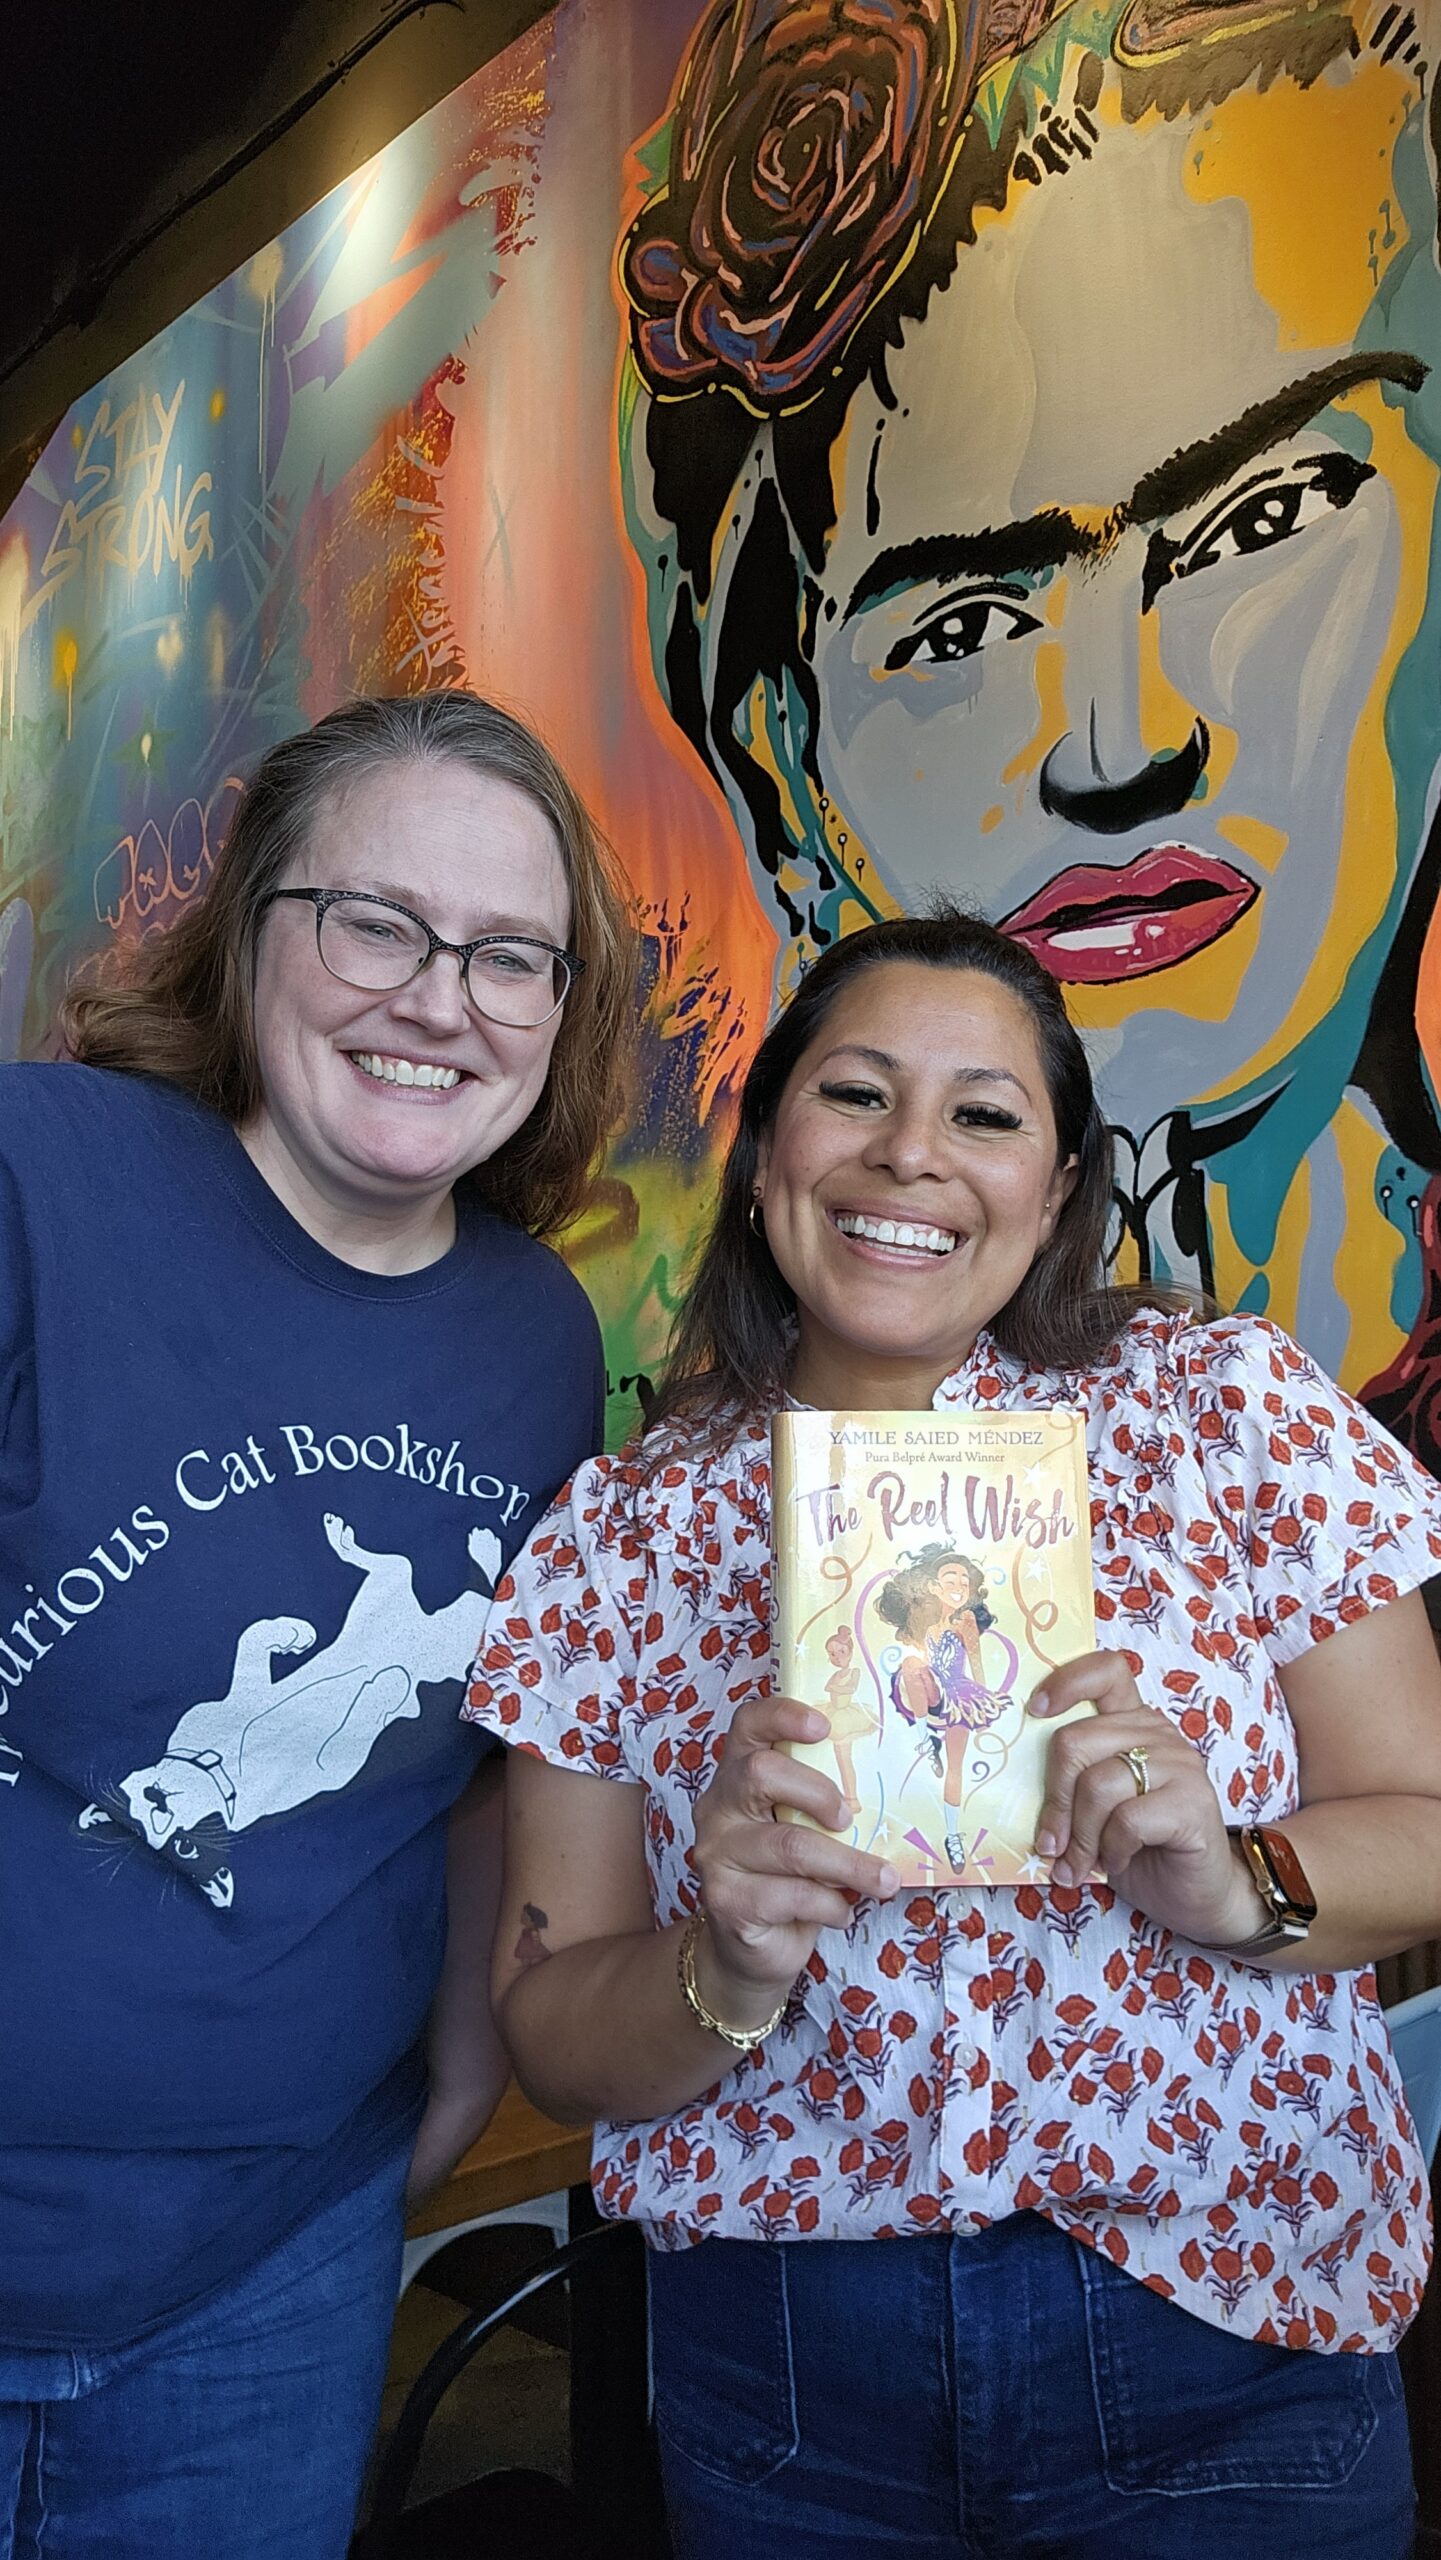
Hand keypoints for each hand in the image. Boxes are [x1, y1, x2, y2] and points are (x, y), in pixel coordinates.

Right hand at [691, 1691, 898, 2025]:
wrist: (754, 1946)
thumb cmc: (790, 1875)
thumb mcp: (806, 1829)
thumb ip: (824, 1804)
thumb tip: (891, 1790)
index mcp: (738, 1774)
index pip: (748, 1724)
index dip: (783, 1716)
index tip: (824, 1727)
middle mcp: (718, 1806)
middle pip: (762, 1774)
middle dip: (819, 1793)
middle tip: (849, 1819)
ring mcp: (716, 1854)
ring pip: (790, 1845)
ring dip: (849, 1865)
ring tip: (883, 1881)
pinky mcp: (726, 1900)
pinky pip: (794, 1895)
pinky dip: (831, 1905)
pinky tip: (841, 1912)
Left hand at [1029, 1651, 1260, 1945]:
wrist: (1194, 1894)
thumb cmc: (1136, 1848)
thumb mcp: (1093, 1809)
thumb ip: (1069, 1784)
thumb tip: (1014, 1790)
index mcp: (1131, 1723)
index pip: (1106, 1671)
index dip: (1066, 1682)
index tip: (1035, 1710)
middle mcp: (1157, 1735)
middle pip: (1077, 1741)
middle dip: (1055, 1802)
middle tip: (1051, 1845)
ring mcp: (1180, 1766)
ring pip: (1098, 1784)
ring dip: (1080, 1836)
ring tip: (1080, 1865)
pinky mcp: (1194, 1803)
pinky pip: (1127, 1820)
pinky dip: (1111, 1850)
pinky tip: (1116, 1863)